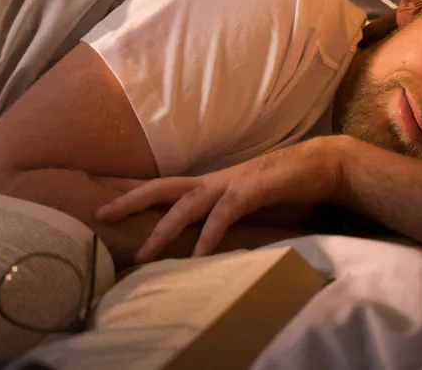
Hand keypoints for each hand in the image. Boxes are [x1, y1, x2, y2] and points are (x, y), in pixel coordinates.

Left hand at [93, 137, 349, 262]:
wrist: (322, 164)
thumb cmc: (284, 185)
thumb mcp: (245, 201)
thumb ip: (222, 213)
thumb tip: (201, 236)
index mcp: (211, 182)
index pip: (165, 188)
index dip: (135, 196)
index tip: (106, 207)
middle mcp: (215, 180)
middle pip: (163, 187)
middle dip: (130, 201)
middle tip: (100, 216)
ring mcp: (232, 183)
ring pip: (187, 203)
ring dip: (163, 229)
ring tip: (143, 253)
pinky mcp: (253, 190)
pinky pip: (225, 215)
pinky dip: (209, 235)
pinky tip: (198, 256)